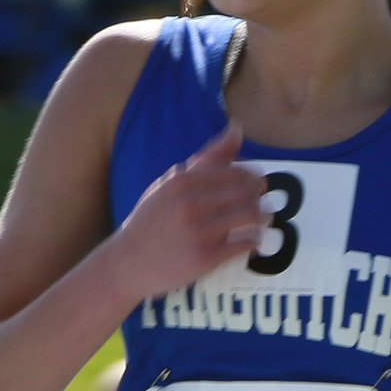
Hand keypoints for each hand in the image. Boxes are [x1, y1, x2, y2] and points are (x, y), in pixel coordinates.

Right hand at [110, 121, 270, 300]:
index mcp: (182, 182)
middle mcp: (190, 204)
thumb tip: (237, 128)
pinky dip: (254, 241)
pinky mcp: (204, 259)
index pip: (236, 172)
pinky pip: (245, 244)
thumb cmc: (152, 219)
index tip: (257, 186)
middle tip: (261, 204)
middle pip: (247, 193)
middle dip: (260, 198)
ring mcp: (198, 232)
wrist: (127, 262)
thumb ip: (206, 158)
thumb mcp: (170, 183)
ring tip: (262, 221)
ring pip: (251, 216)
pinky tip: (252, 241)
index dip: (254, 179)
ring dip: (263, 218)